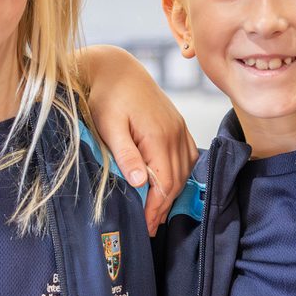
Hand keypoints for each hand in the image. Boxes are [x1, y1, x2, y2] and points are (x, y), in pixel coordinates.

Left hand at [78, 45, 198, 234]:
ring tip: (158, 211)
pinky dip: (182, 173)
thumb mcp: (108, 126)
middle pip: (177, 180)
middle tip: (151, 226)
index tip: (146, 226)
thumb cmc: (107, 96)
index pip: (164, 183)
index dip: (156, 208)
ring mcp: (179, 127)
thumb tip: (141, 182)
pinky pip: (188, 154)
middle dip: (164, 206)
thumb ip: (125, 154)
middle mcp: (174, 133)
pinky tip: (170, 183)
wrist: (117, 68)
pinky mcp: (177, 124)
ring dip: (173, 192)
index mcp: (158, 136)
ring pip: (185, 169)